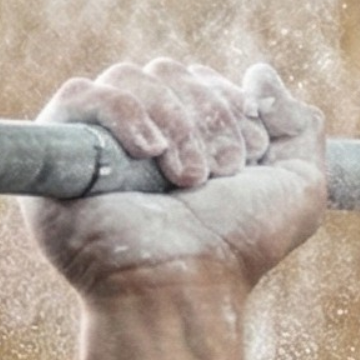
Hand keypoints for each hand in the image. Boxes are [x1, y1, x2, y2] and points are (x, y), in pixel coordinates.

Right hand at [25, 59, 325, 301]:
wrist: (186, 288)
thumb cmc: (238, 248)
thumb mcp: (299, 187)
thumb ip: (298, 124)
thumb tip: (258, 72)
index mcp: (186, 137)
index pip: (200, 78)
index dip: (229, 104)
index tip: (247, 158)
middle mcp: (140, 136)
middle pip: (167, 71)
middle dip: (207, 114)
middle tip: (220, 172)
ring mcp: (98, 144)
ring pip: (129, 77)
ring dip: (174, 119)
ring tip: (188, 177)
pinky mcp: (60, 156)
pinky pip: (80, 96)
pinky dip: (123, 112)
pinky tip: (150, 151)